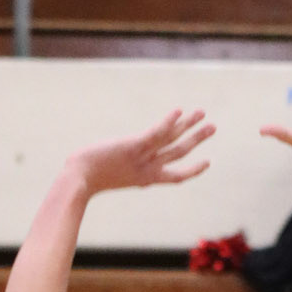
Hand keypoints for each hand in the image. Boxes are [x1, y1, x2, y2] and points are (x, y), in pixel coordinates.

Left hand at [66, 110, 213, 197]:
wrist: (78, 180)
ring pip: (172, 140)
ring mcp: (142, 157)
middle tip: (213, 127)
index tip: (207, 162)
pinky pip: (156, 134)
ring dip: (190, 125)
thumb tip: (115, 165)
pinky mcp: (133, 146)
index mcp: (145, 179)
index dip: (193, 170)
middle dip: (197, 140)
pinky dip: (169, 122)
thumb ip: (120, 171)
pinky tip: (179, 111)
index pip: (176, 177)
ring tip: (203, 113)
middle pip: (180, 152)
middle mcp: (148, 169)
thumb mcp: (109, 177)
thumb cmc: (87, 178)